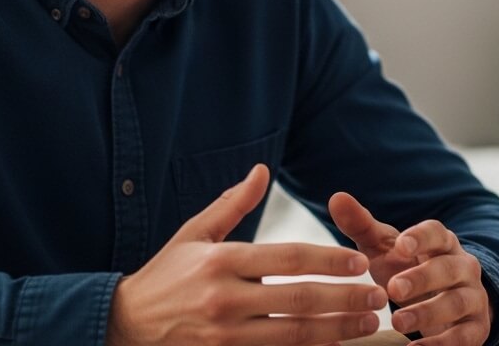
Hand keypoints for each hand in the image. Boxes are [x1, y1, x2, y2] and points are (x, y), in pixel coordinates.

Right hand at [107, 164, 387, 345]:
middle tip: (377, 297)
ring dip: (336, 332)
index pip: (289, 258)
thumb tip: (261, 169)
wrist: (121, 326)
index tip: (360, 262)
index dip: (329, 260)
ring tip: (366, 324)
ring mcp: (223, 337)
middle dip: (345, 299)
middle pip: (299, 300)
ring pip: (293, 337)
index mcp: (222, 261)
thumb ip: (232, 204)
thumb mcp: (194, 234)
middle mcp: (224, 299)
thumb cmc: (164, 276)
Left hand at [329, 192, 490, 345]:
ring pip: (458, 302)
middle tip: (393, 290)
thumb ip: (362, 225)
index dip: (421, 237)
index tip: (401, 245)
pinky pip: (465, 337)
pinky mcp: (476, 328)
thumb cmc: (407, 270)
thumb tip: (336, 198)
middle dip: (422, 278)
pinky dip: (442, 344)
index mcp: (441, 243)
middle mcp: (463, 267)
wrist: (444, 303)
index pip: (437, 233)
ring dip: (429, 313)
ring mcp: (473, 297)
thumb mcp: (384, 249)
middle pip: (449, 268)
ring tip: (398, 323)